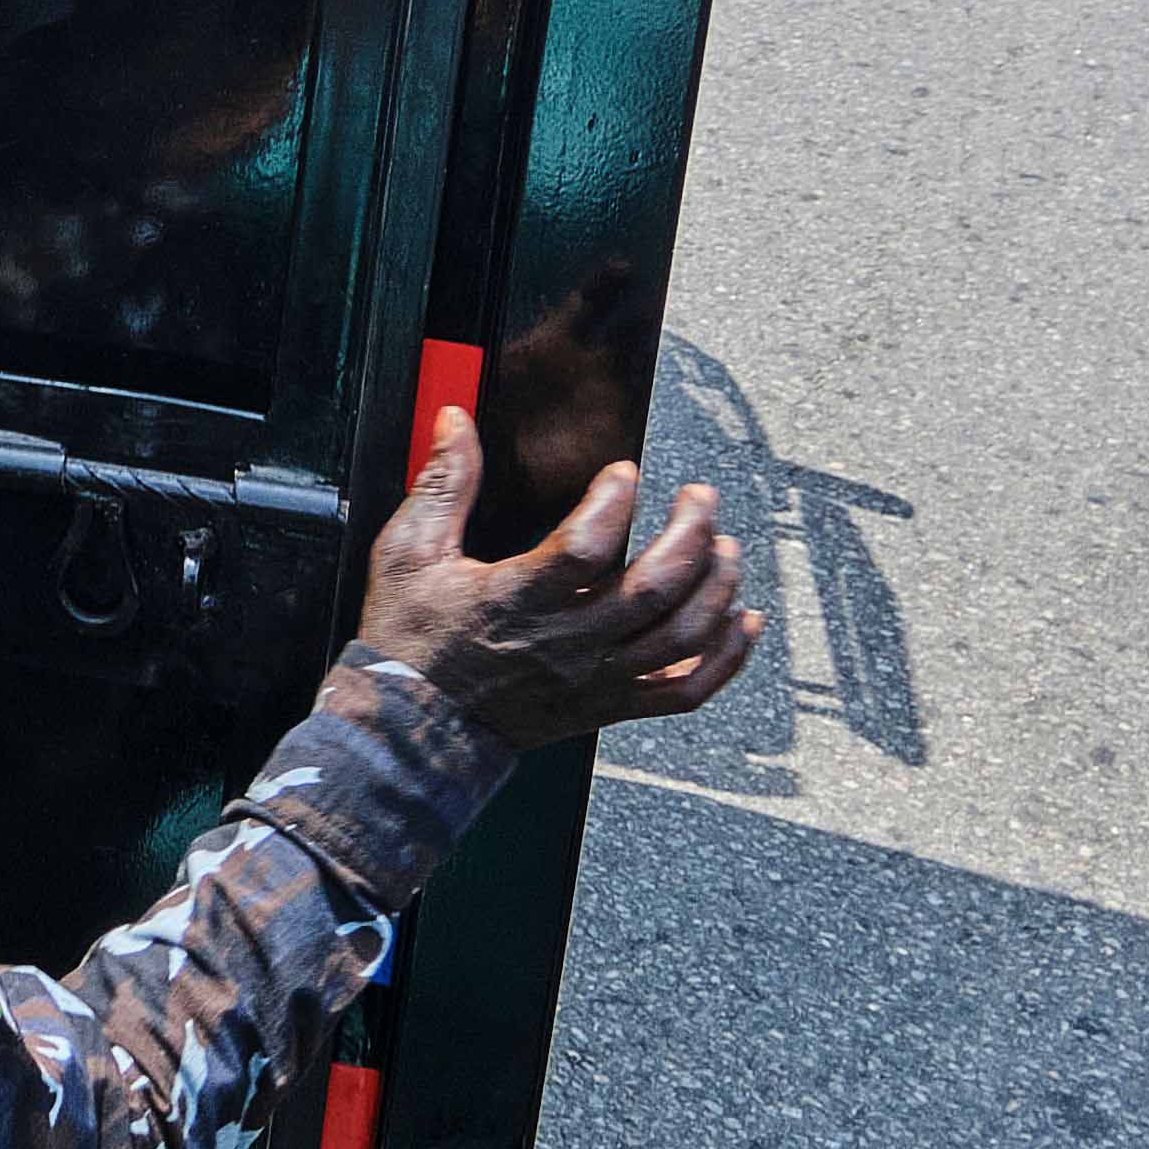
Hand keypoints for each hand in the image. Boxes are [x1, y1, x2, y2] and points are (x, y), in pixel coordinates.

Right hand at [347, 409, 752, 747]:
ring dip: (715, 588)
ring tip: (724, 548)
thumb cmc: (411, 641)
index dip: (614, 504)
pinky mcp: (609, 705)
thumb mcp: (407, 551)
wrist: (414, 727)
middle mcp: (564, 643)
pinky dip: (724, 659)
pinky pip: (685, 691)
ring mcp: (594, 679)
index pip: (584, 549)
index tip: (624, 474)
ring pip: (680, 637)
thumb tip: (455, 420)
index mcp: (515, 601)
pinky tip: (740, 622)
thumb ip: (442, 483)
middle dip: (691, 536)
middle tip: (700, 499)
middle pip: (653, 590)